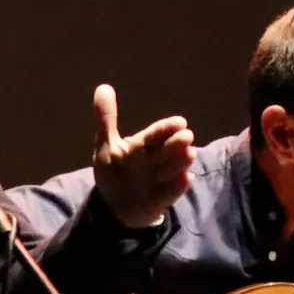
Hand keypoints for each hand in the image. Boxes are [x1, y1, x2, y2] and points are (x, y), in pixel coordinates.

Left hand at [88, 83, 193, 228]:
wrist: (117, 206)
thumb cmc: (116, 172)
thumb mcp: (107, 145)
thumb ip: (106, 119)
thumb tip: (103, 87)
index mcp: (144, 146)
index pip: (156, 135)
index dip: (166, 128)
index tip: (180, 122)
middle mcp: (156, 161)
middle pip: (167, 150)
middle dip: (176, 144)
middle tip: (187, 136)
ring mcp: (161, 179)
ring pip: (174, 169)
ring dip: (181, 163)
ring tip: (190, 155)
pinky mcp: (163, 199)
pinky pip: (172, 193)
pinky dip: (178, 187)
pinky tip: (186, 179)